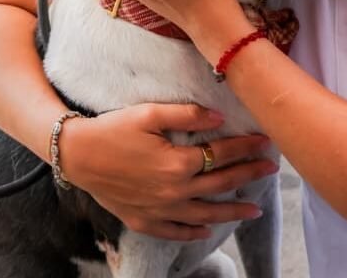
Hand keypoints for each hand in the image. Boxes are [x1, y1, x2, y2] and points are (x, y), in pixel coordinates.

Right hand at [61, 103, 278, 239]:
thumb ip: (187, 115)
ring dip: (233, 211)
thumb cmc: (112, 129)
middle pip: (221, 184)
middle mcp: (173, 191)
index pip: (221, 153)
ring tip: (254, 210)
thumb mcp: (149, 113)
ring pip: (206, 214)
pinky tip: (207, 230)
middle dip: (249, 175)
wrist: (76, 155)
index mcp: (177, 163)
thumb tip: (219, 117)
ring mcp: (160, 210)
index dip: (246, 147)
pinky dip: (194, 232)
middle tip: (271, 169)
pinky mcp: (143, 221)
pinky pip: (175, 232)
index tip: (266, 141)